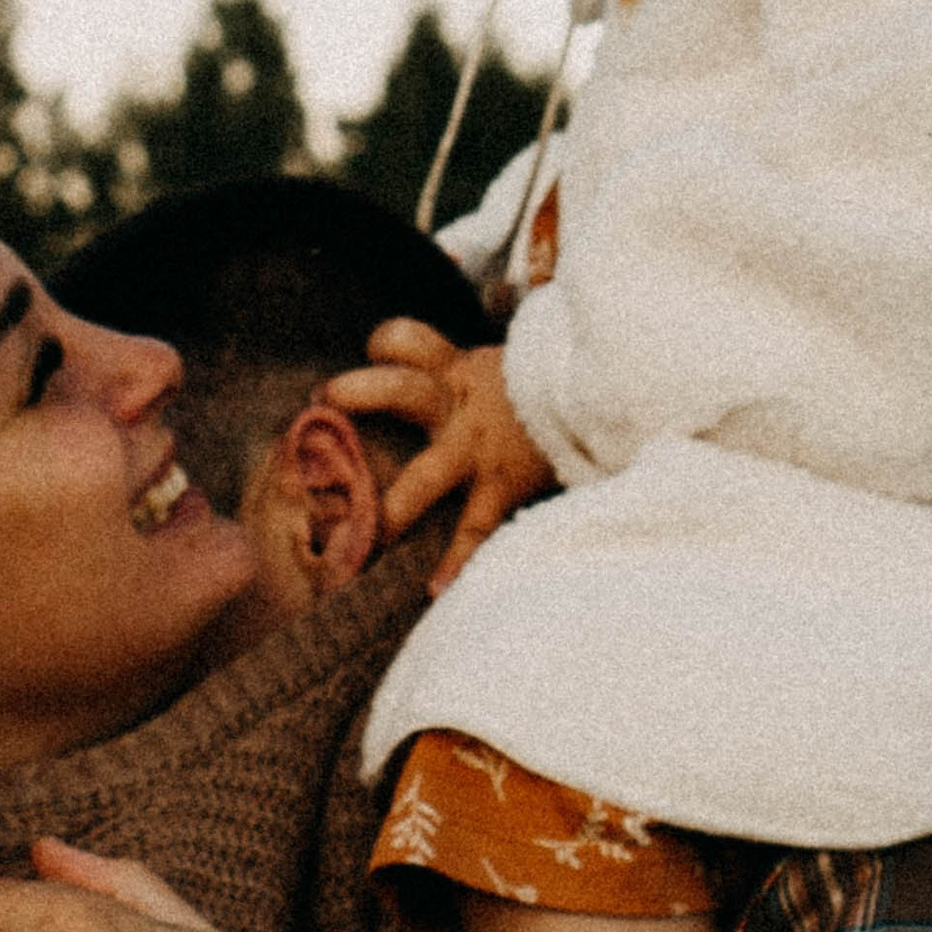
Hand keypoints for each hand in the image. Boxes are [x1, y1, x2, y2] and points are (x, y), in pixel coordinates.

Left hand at [323, 322, 553, 590]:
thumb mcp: (503, 368)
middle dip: (358, 393)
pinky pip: (476, 526)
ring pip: (426, 476)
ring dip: (390, 508)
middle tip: (321, 402)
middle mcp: (460, 406)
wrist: (610, 397)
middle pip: (400, 390)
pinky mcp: (503, 484)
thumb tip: (426, 370)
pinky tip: (435, 589)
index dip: (381, 344)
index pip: (407, 342)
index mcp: (457, 372)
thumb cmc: (549, 391)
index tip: (359, 362)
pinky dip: (458, 559)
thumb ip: (462, 373)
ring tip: (359, 542)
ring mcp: (478, 449)